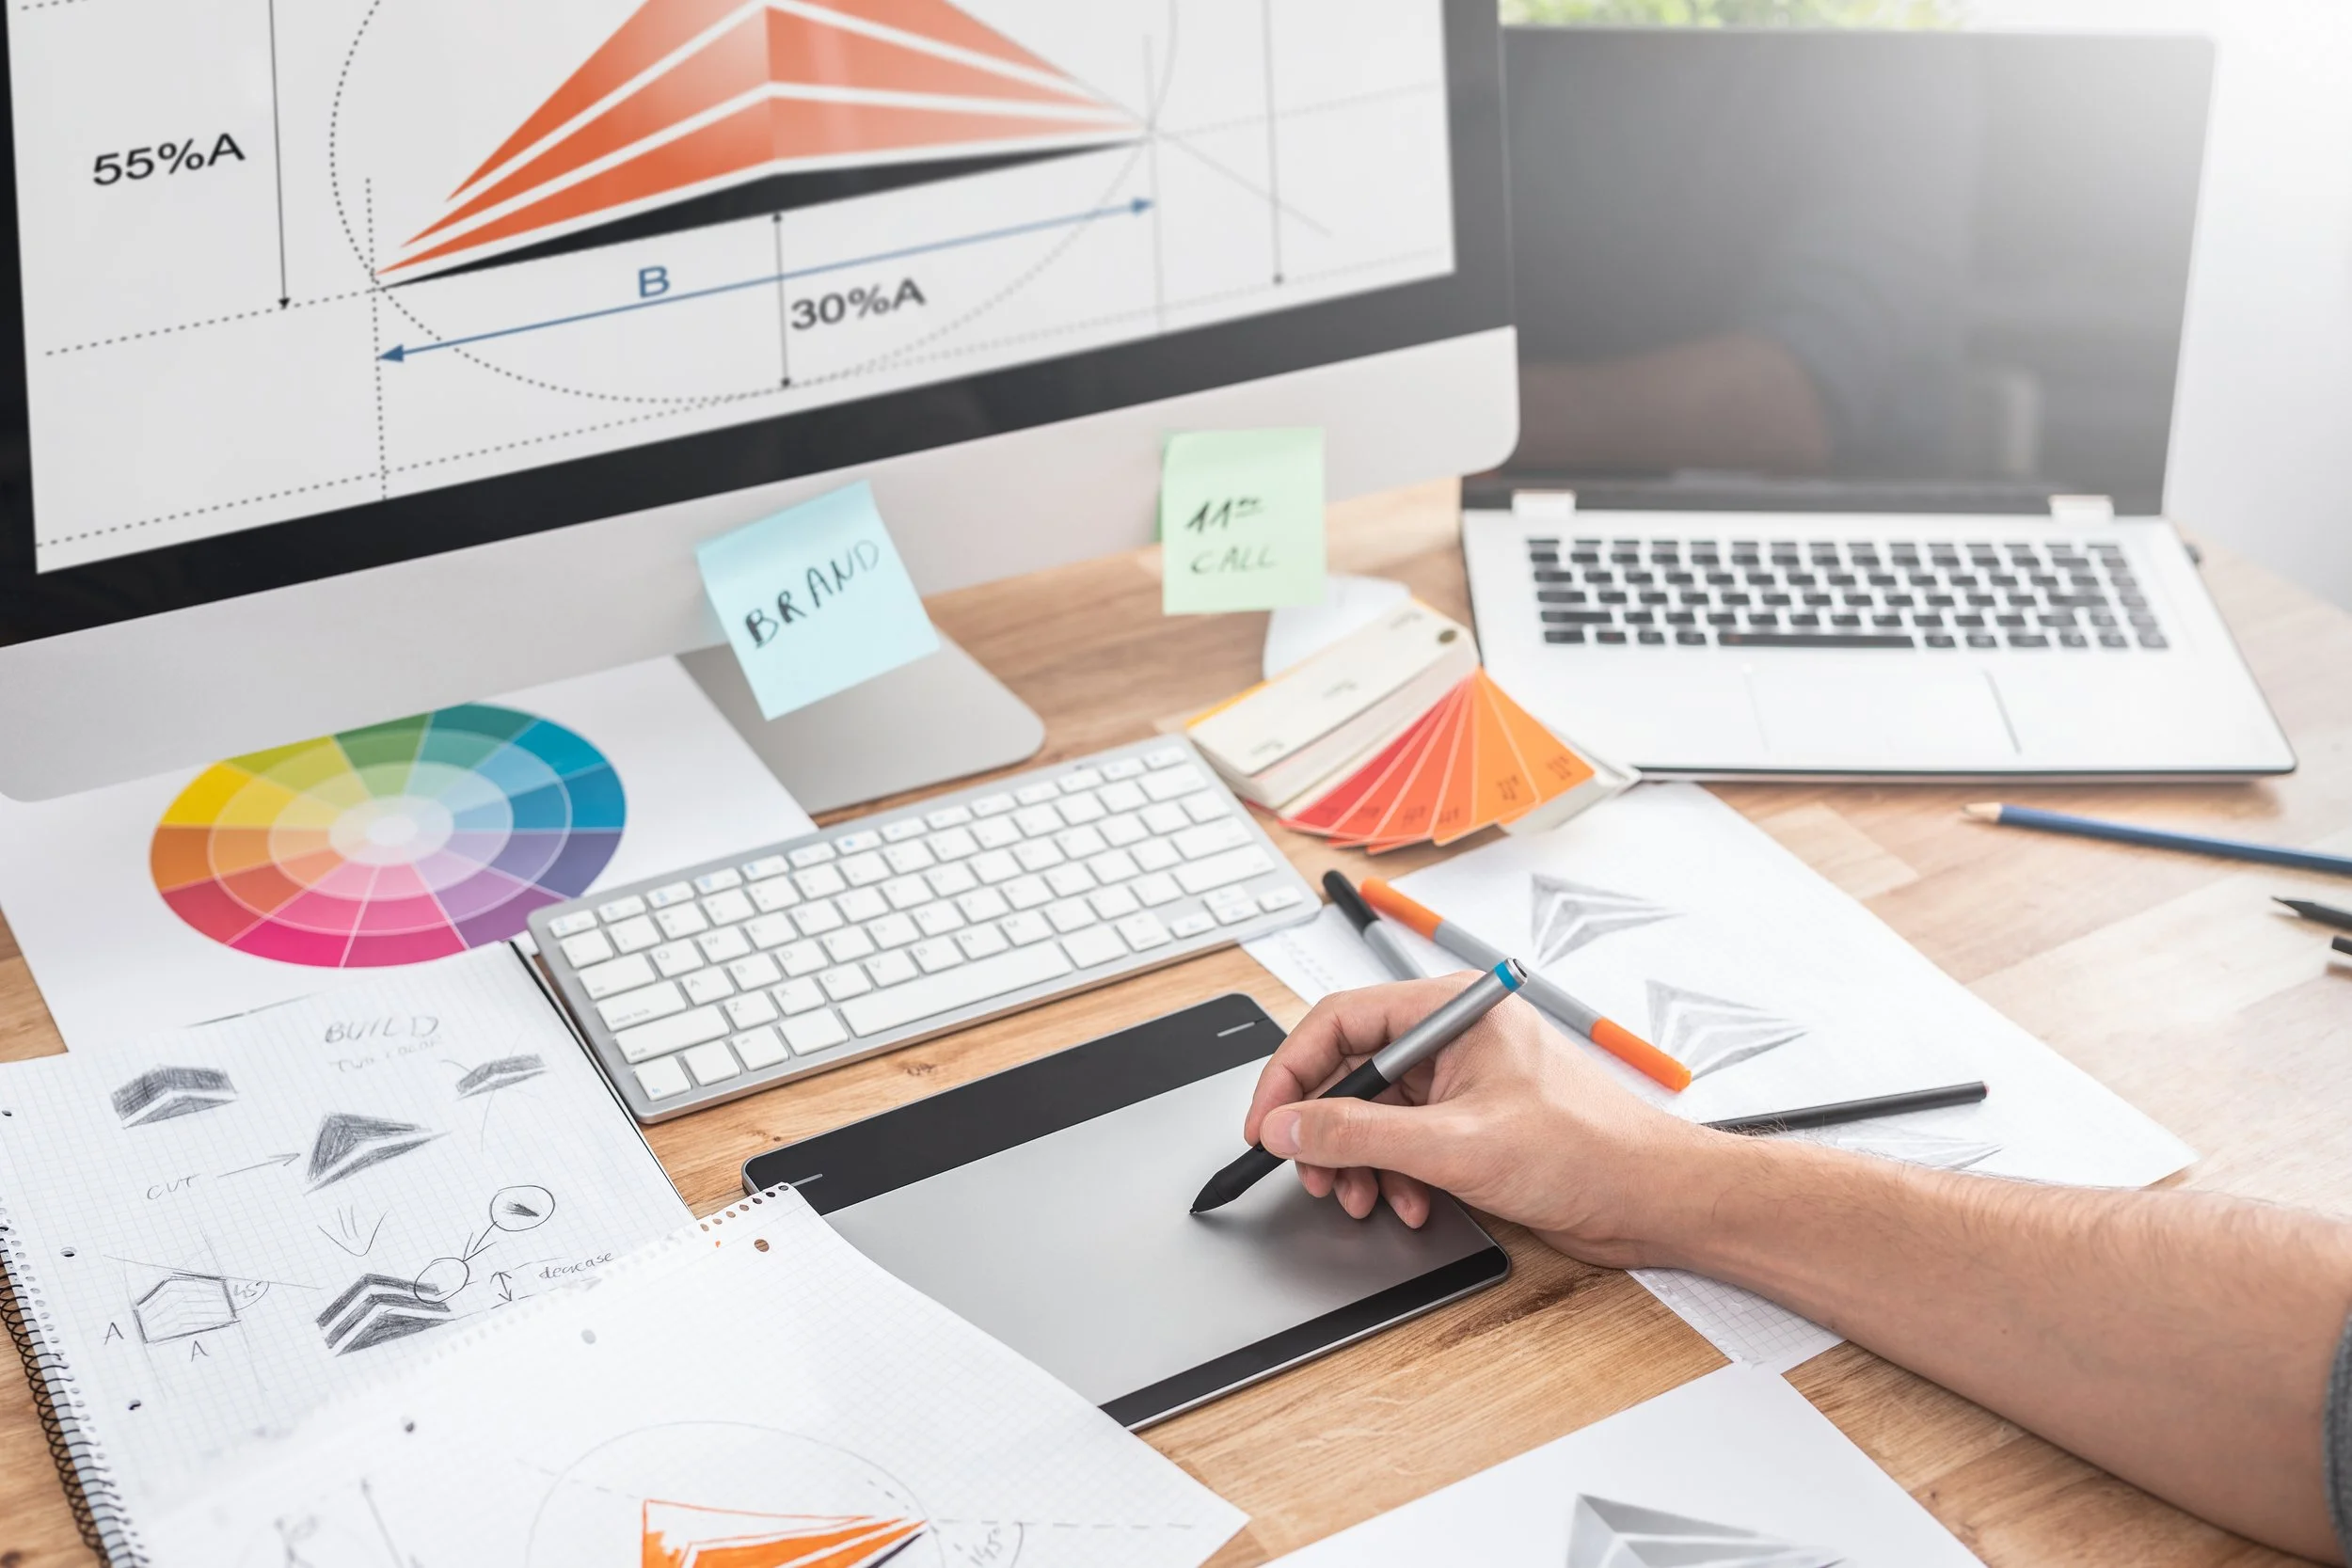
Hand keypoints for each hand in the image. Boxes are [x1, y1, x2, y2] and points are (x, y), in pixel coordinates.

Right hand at [1241, 976, 1728, 1266]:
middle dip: (1325, 1130)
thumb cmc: (1587, 1150)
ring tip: (1364, 1200)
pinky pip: (1402, 1142)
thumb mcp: (1456, 1144)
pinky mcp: (1469, 1122)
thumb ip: (1360, 1133)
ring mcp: (1459, 1080)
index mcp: (1449, 1009)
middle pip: (1349, 1071)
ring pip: (1371, 1114)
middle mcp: (1449, 1036)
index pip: (1339, 1023)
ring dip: (1358, 1162)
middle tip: (1312, 1174)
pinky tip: (1409, 1204)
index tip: (1265, 1124)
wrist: (1651, 1199)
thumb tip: (1289, 1125)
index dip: (1290, 1074)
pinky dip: (1393, 1176)